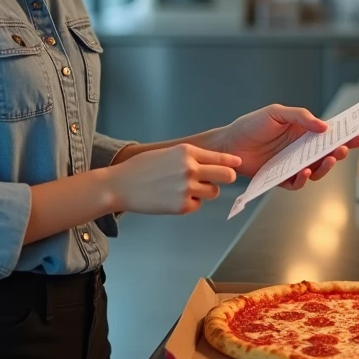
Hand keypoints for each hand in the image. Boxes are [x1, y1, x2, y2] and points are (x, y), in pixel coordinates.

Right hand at [107, 144, 241, 214]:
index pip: (220, 158)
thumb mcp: (167, 153)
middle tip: (221, 179)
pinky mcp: (182, 206)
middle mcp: (190, 168)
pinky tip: (173, 198)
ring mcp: (187, 188)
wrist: (120, 185)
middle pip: (226, 176)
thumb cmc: (141, 168)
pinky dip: (190, 203)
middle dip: (226, 177)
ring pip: (213, 192)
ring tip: (186, 188)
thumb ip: (190, 157)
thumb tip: (212, 163)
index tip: (238, 163)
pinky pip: (197, 205)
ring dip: (205, 191)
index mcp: (186, 152)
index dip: (231, 162)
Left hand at [210, 104, 358, 190]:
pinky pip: (297, 183)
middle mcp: (300, 150)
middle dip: (339, 153)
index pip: (330, 134)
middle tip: (343, 149)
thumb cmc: (251, 125)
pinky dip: (303, 179)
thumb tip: (325, 127)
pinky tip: (303, 172)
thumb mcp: (276, 113)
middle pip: (327, 154)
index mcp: (303, 132)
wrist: (229, 144)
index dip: (347, 136)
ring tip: (327, 161)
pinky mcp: (281, 178)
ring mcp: (292, 165)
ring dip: (324, 168)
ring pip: (316, 171)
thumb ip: (300, 117)